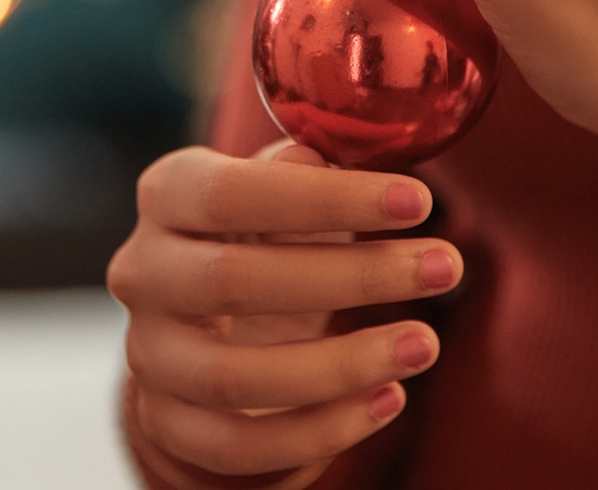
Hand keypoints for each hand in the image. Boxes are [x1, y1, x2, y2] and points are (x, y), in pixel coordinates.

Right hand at [108, 141, 460, 488]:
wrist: (204, 318)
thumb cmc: (266, 230)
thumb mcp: (280, 185)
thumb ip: (306, 169)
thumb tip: (343, 158)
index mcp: (169, 192)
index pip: (235, 192)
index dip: (329, 198)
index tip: (420, 201)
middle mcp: (143, 269)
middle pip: (237, 281)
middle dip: (355, 276)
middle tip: (446, 265)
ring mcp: (148, 352)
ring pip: (236, 377)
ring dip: (344, 365)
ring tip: (426, 343)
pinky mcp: (167, 421)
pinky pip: (239, 446)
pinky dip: (322, 430)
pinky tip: (389, 397)